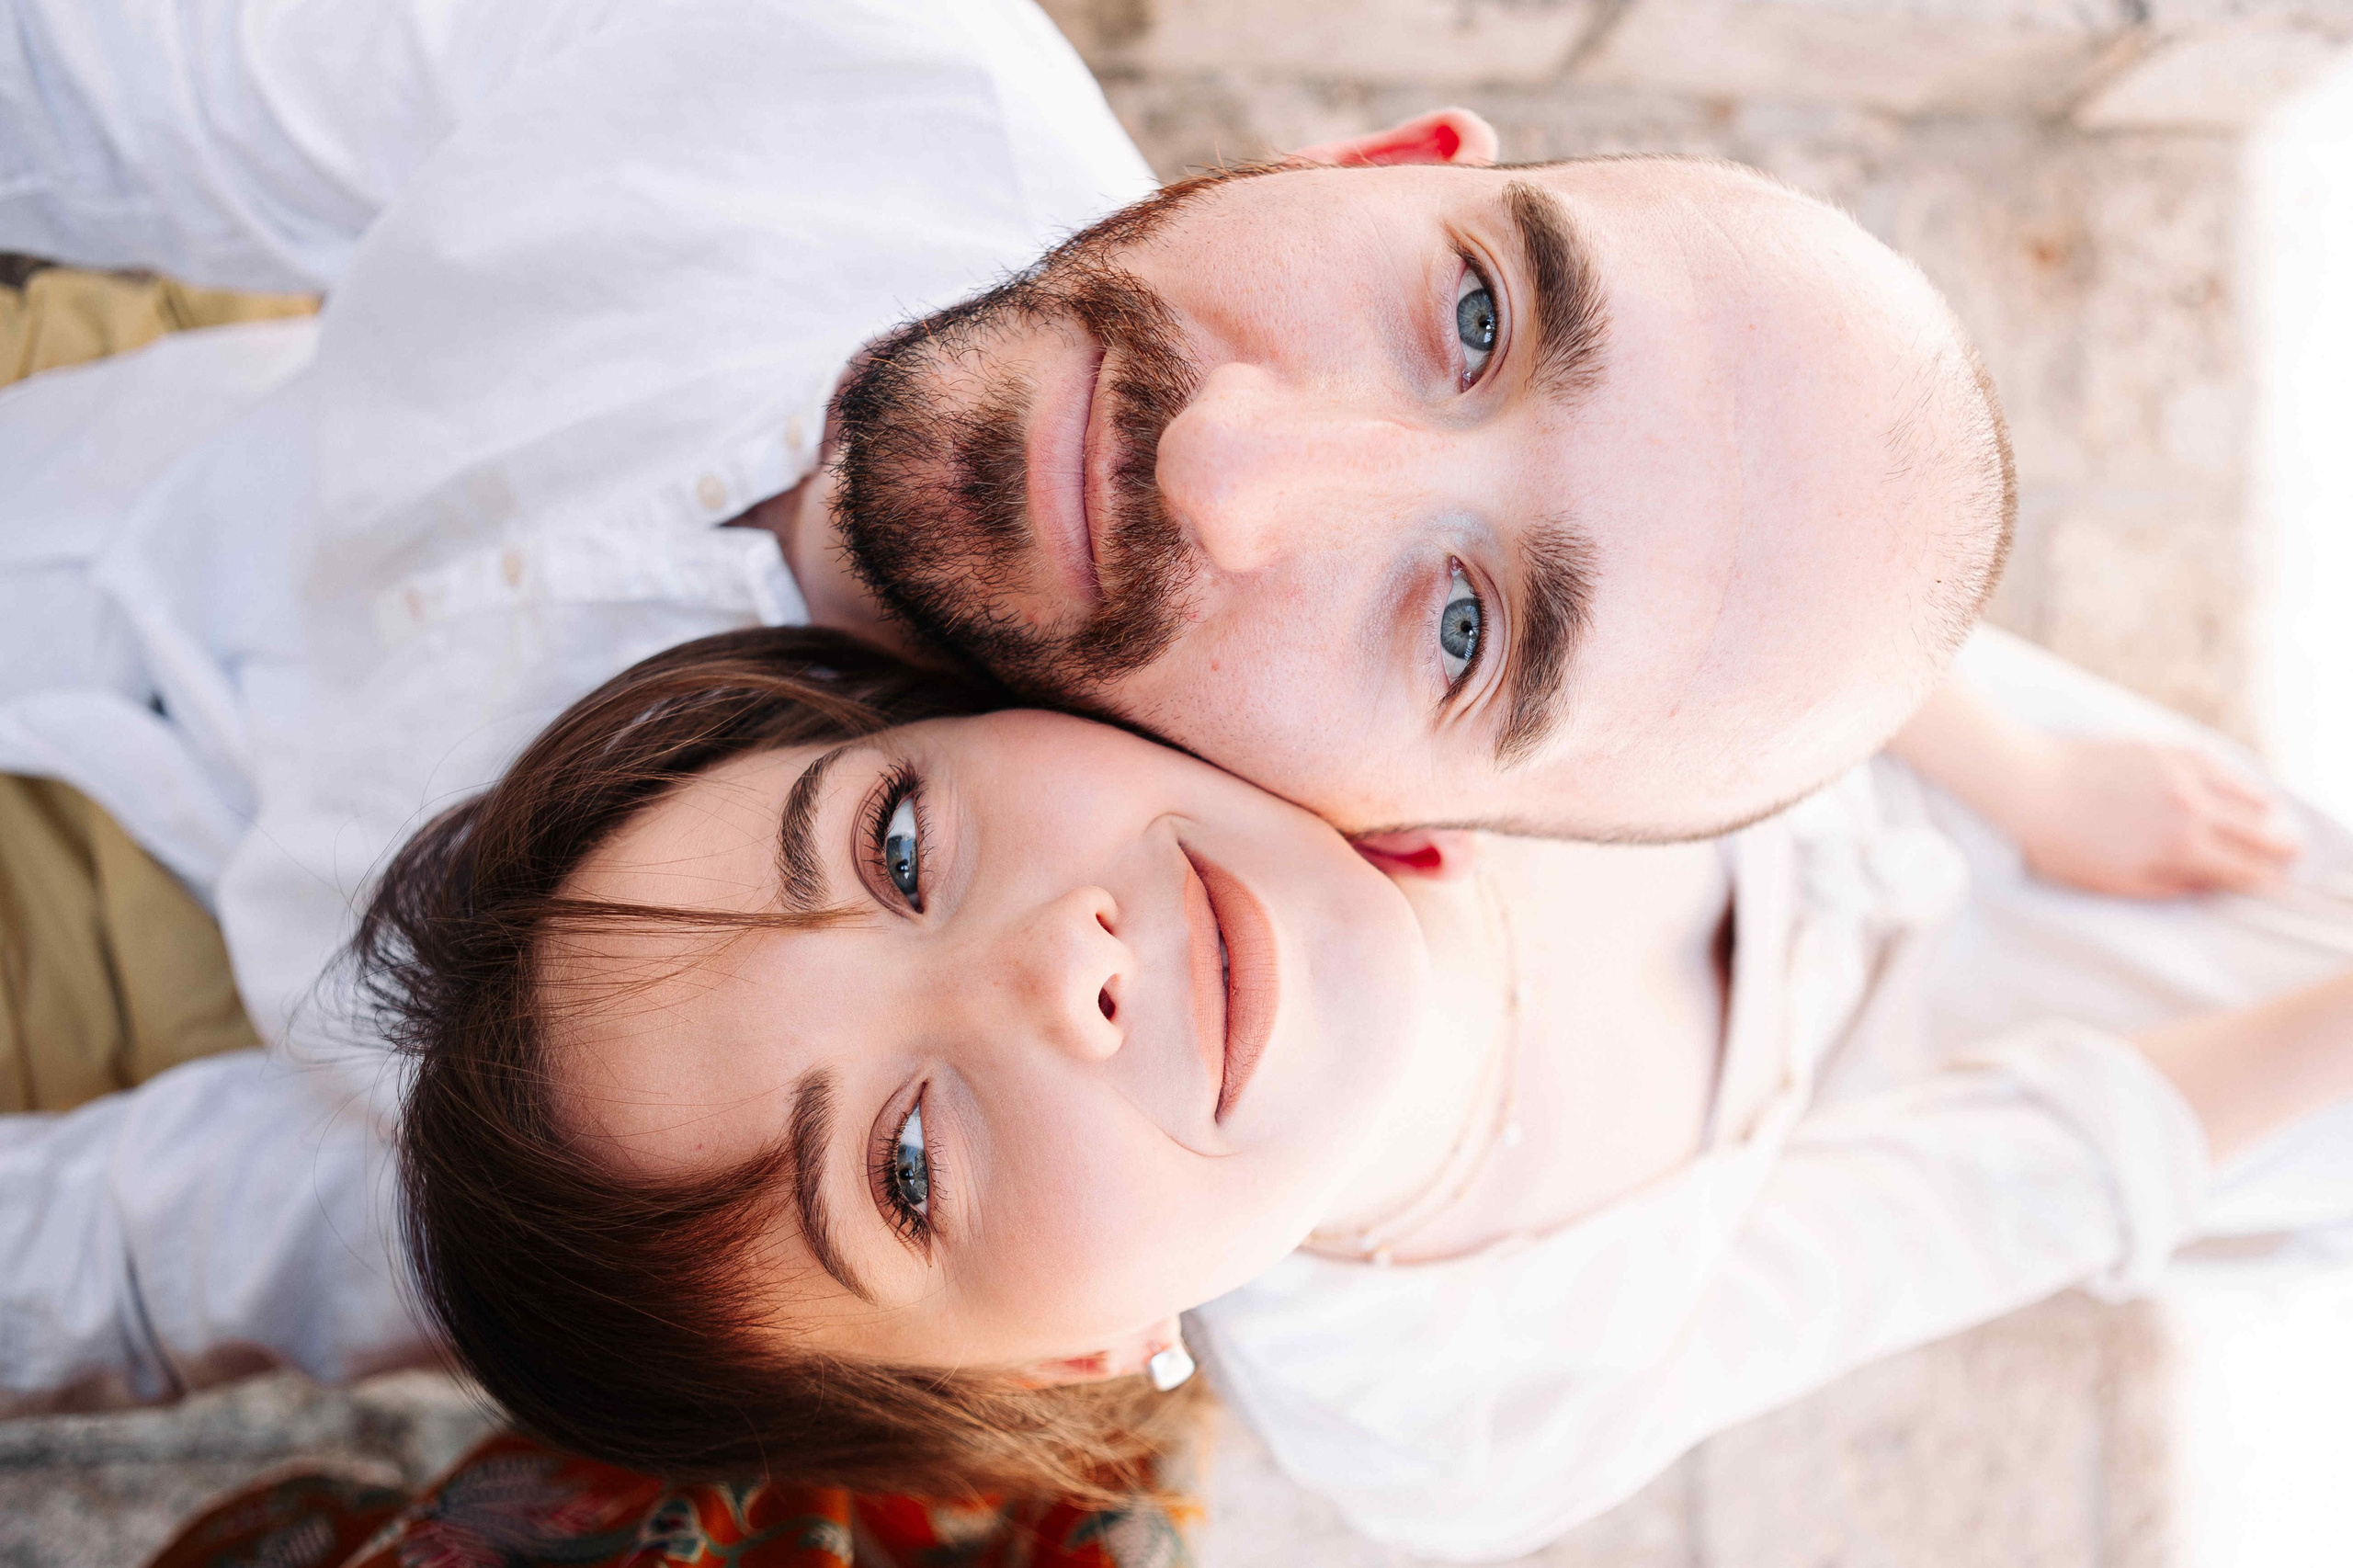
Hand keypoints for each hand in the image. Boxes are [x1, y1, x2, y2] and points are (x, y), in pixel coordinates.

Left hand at [2012, 736, 2303, 898]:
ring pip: (2245, 795)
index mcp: (2180, 848)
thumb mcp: (2115, 883)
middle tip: (2290, 854)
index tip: (2277, 886)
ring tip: (2274, 824)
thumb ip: (2169, 886)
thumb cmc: (2063, 843)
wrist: (2030, 785)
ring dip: (2265, 814)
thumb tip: (2208, 888)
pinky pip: (2219, 765)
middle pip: (2256, 832)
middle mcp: (2192, 809)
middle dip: (2278, 847)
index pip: (2241, 869)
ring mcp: (2182, 775)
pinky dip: (2240, 780)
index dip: (2264, 881)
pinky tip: (2245, 787)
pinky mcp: (2166, 751)